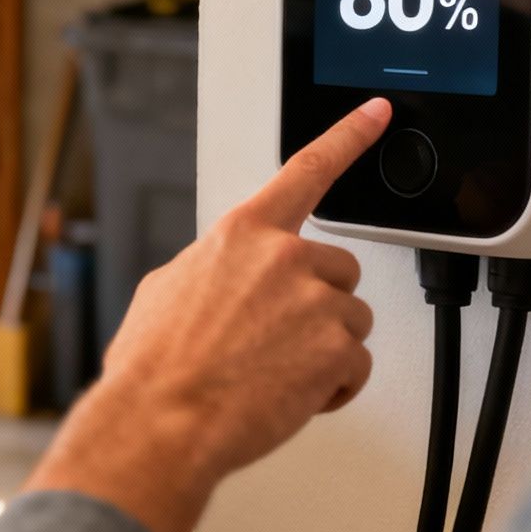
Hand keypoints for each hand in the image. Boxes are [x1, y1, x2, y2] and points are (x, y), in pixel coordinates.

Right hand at [22, 98, 390, 531]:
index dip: (348, 136)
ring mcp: (314, 300)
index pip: (306, 170)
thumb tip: (220, 279)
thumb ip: (211, 268)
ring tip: (273, 373)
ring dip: (324, 349)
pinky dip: (331, 389)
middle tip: (275, 340)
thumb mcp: (165, 291)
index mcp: (240, 235)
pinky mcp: (336, 348)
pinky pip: (355, 367)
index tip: (376, 113)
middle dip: (317, 305)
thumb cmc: (154, 365)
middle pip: (338, 271)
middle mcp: (283, 257)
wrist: (160, 419)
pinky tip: (289, 396)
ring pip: (351, 321)